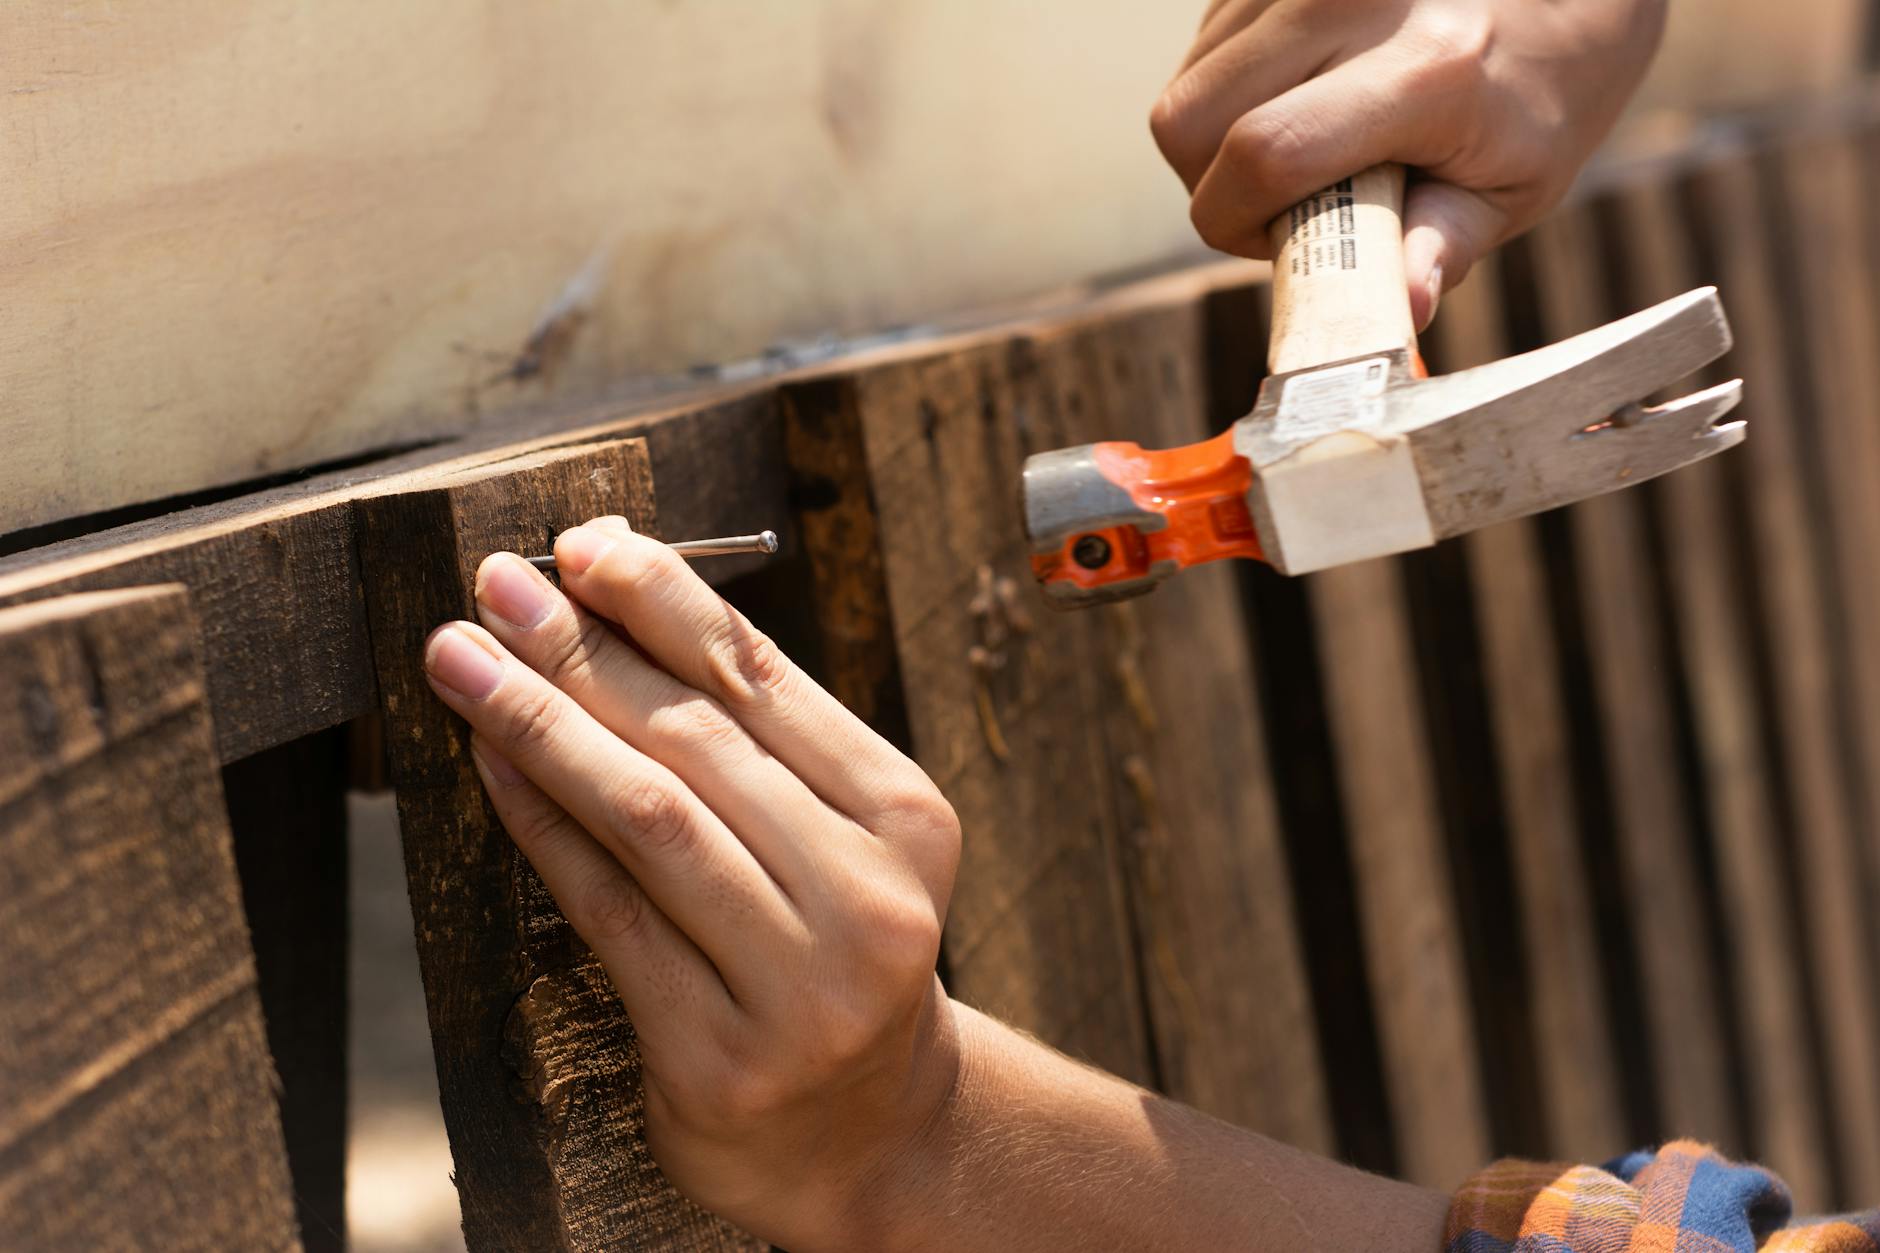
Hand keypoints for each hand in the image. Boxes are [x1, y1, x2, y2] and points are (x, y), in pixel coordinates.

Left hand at [421, 517, 962, 1249]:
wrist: (866, 1129)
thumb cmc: (829, 946)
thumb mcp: (833, 833)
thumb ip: (747, 728)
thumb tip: (607, 590)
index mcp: (907, 819)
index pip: (765, 681)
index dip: (664, 600)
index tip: (579, 545)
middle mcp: (869, 899)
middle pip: (699, 742)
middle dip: (582, 650)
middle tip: (494, 587)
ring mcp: (799, 987)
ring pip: (651, 819)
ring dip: (543, 724)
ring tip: (462, 660)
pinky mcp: (718, 1057)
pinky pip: (608, 915)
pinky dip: (540, 827)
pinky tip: (489, 766)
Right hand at [1150, 0, 1667, 325]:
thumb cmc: (1546, 84)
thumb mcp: (1517, 183)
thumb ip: (1446, 246)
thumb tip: (1404, 310)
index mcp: (1427, 69)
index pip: (1265, 155)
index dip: (1240, 223)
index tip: (1278, 244)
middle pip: (1190, 121)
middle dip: (1213, 186)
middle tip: (1282, 202)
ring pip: (1187, 82)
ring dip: (1218, 137)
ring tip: (1301, 140)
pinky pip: (1208, 44)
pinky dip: (1234, 88)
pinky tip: (1300, 91)